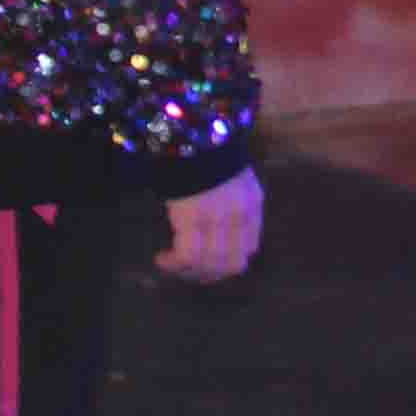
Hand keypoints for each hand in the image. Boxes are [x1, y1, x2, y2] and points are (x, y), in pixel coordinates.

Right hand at [158, 168, 265, 285]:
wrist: (194, 140)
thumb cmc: (209, 159)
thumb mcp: (233, 182)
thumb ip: (233, 208)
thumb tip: (219, 234)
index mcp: (253, 206)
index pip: (250, 247)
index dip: (229, 261)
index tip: (210, 263)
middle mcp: (241, 216)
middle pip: (232, 263)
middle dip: (210, 275)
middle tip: (190, 273)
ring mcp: (219, 219)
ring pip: (211, 264)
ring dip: (190, 272)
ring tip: (173, 266)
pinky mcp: (194, 219)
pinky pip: (189, 256)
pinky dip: (175, 263)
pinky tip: (163, 259)